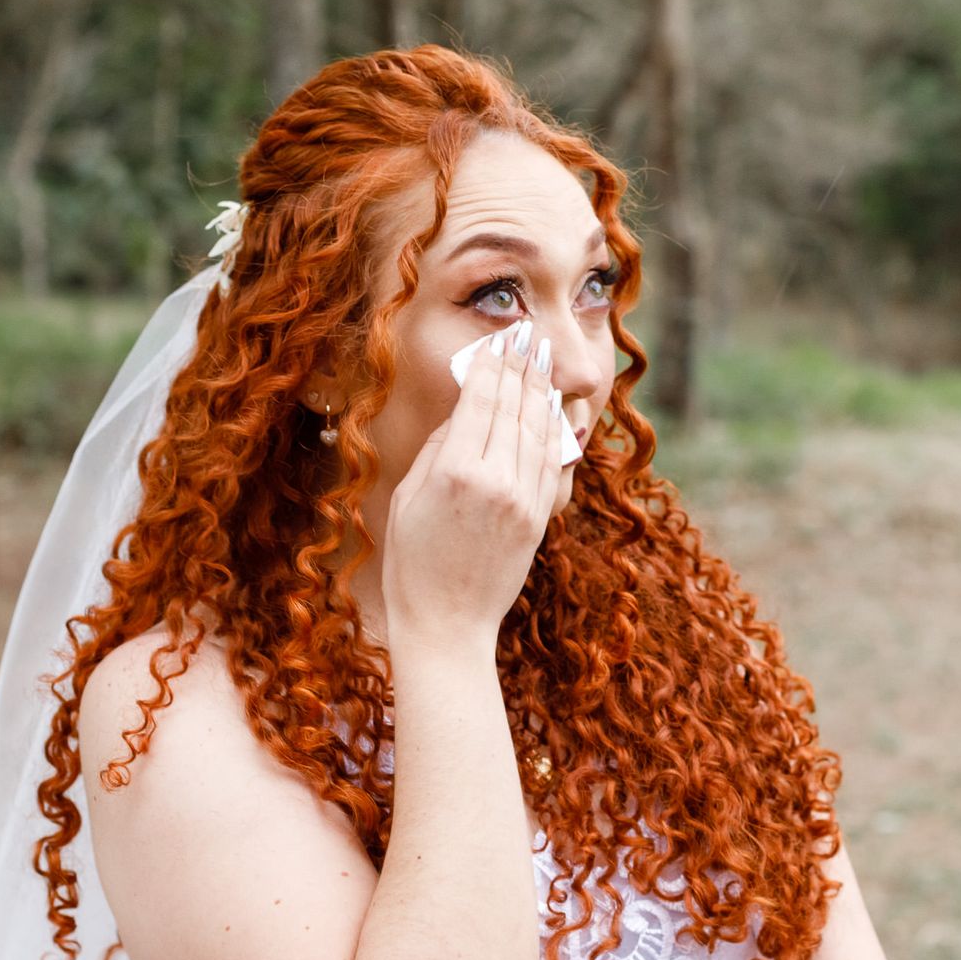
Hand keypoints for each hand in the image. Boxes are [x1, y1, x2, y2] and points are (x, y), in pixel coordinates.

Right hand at [382, 318, 563, 648]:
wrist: (447, 623)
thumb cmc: (412, 562)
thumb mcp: (408, 497)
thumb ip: (439, 448)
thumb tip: (465, 410)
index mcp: (455, 471)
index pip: (480, 400)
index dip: (491, 365)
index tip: (499, 339)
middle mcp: (495, 480)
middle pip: (513, 408)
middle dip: (521, 367)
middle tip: (527, 336)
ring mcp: (523, 500)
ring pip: (537, 430)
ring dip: (540, 390)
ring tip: (542, 359)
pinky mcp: (539, 518)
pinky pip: (550, 462)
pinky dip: (553, 429)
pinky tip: (552, 407)